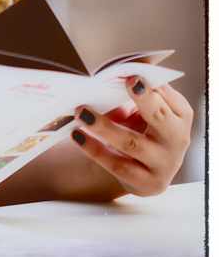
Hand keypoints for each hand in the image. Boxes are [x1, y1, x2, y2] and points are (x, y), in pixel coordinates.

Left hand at [71, 76, 192, 195]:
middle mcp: (177, 139)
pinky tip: (77, 135)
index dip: (150, 85)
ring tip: (81, 112)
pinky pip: (117, 165)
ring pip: (132, 143)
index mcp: (179, 114)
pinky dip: (94, 149)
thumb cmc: (139, 128)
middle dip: (143, 99)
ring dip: (104, 126)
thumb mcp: (141, 110)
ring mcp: (164, 163)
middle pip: (160, 117)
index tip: (132, 74)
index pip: (167, 96)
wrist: (138, 168)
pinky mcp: (148, 182)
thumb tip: (110, 74)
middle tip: (124, 83)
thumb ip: (131, 93)